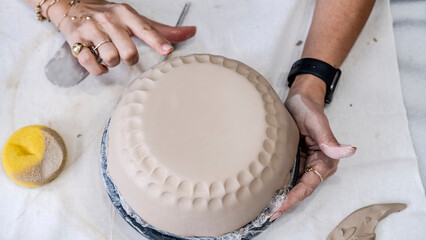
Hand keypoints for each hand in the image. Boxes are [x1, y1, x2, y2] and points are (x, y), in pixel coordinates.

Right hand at [48, 0, 195, 74]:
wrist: (72, 4)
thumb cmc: (110, 16)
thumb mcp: (134, 18)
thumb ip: (161, 30)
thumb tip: (191, 32)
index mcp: (126, 14)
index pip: (145, 29)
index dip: (158, 41)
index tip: (168, 51)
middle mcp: (109, 20)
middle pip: (128, 50)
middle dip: (131, 58)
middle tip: (126, 55)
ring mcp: (91, 30)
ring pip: (110, 57)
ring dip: (114, 63)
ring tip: (111, 56)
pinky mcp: (76, 41)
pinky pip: (90, 63)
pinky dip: (98, 69)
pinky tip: (100, 65)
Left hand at [270, 74, 355, 220]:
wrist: (300, 98)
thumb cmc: (308, 108)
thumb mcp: (317, 122)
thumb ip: (328, 139)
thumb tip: (348, 151)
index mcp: (326, 159)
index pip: (310, 184)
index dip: (296, 196)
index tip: (282, 205)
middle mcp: (317, 164)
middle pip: (302, 189)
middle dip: (288, 202)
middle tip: (271, 213)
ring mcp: (305, 162)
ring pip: (295, 185)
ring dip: (283, 196)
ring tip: (269, 209)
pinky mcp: (296, 159)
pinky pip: (289, 176)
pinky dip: (280, 185)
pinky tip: (269, 192)